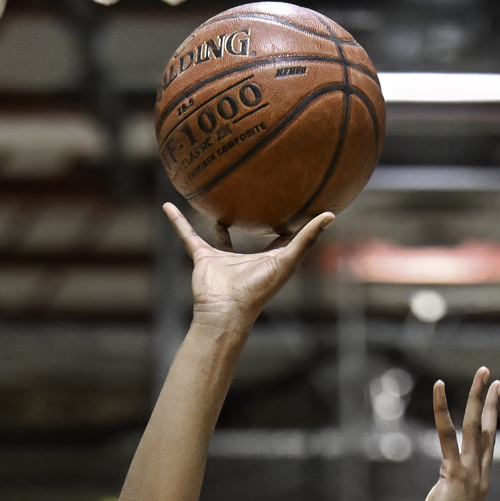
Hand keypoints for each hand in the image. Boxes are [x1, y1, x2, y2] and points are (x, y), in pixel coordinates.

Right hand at [164, 201, 333, 334]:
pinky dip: (177, 222)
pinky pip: (187, 235)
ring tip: (214, 196)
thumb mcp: (287, 260)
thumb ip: (307, 238)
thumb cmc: (258, 290)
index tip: (297, 198)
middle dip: (255, 214)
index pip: (283, 235)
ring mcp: (222, 258)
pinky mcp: (203, 258)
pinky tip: (168, 204)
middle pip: (251, 231)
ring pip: (219, 231)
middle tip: (259, 189)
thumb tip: (331, 214)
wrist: (226, 311)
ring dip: (216, 218)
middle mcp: (246, 257)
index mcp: (268, 258)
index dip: (291, 220)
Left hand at [417, 368, 499, 500]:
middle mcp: (479, 474)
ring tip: (483, 372)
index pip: (488, 445)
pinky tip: (439, 386)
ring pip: (476, 426)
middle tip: (493, 378)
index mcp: (480, 482)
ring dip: (479, 396)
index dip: (491, 422)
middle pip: (488, 430)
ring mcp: (468, 472)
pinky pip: (447, 434)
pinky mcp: (453, 472)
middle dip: (490, 402)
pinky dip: (442, 408)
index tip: (492, 403)